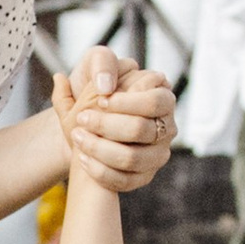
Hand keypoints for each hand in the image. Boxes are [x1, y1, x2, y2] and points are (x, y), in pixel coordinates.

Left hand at [53, 65, 176, 194]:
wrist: (81, 121)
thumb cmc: (93, 89)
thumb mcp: (94, 65)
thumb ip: (101, 63)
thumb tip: (105, 86)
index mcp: (161, 96)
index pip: (153, 102)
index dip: (125, 103)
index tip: (100, 100)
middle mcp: (166, 126)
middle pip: (141, 130)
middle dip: (106, 125)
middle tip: (82, 119)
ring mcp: (157, 153)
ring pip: (132, 158)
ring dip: (99, 148)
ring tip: (78, 137)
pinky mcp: (144, 175)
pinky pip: (125, 180)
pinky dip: (100, 171)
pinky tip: (83, 159)